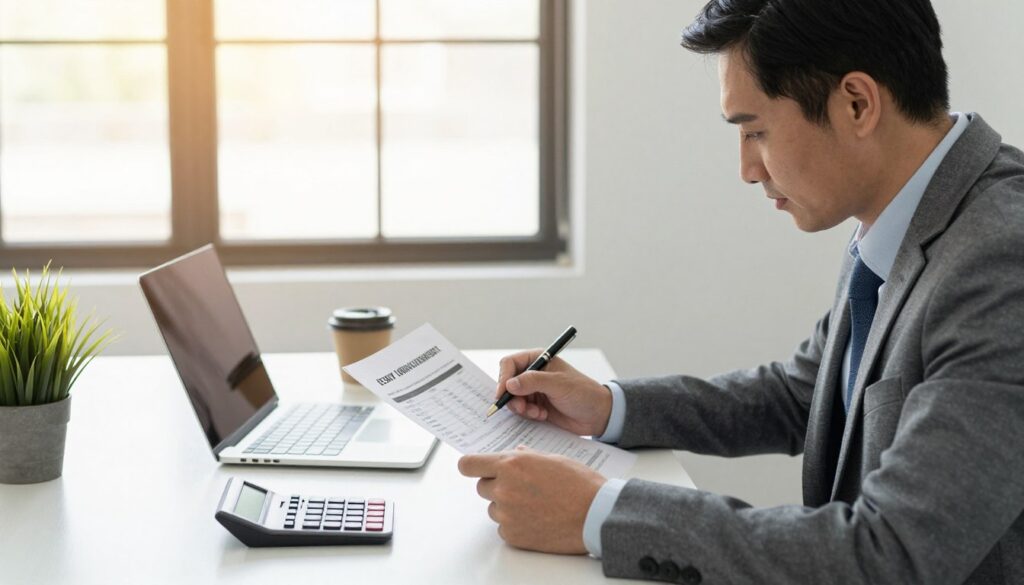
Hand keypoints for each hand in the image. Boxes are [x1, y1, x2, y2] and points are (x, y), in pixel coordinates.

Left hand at [458, 446, 605, 553]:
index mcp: (511, 464)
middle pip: (482, 487)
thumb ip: (527, 456)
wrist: (595, 515)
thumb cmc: (579, 484)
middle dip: (497, 485)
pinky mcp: (513, 535)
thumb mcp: (553, 458)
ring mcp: (506, 514)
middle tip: (522, 487)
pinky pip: (503, 527)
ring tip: (535, 505)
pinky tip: (537, 519)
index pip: (468, 465)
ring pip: (493, 508)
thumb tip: (515, 453)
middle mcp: (504, 488)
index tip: (475, 468)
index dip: (472, 466)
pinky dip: (516, 524)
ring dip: (507, 506)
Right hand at [496, 349, 612, 436]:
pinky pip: (521, 411)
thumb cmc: (583, 393)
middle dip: (512, 397)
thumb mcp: (559, 385)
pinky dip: (528, 415)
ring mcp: (534, 390)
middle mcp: (533, 374)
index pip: (510, 364)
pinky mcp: (536, 406)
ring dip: (521, 408)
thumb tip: (509, 384)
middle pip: (508, 383)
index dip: (503, 378)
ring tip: (537, 413)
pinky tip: (542, 416)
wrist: (598, 415)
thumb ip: (533, 382)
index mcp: (538, 359)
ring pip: (513, 399)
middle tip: (521, 408)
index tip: (503, 394)